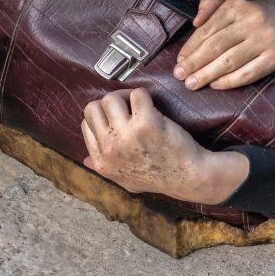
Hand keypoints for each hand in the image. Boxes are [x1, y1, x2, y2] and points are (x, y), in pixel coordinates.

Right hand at [81, 88, 247, 204]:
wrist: (189, 177)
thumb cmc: (159, 177)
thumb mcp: (125, 181)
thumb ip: (103, 169)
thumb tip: (85, 161)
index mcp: (101, 161)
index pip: (86, 125)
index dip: (101, 116)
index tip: (116, 117)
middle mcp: (109, 148)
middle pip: (93, 108)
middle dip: (109, 103)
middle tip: (126, 106)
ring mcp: (126, 134)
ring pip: (111, 98)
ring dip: (125, 95)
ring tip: (139, 103)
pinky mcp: (147, 122)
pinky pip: (137, 94)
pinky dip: (144, 94)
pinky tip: (152, 104)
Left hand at [173, 0, 274, 90]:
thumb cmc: (267, 10)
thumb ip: (215, 2)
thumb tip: (195, 21)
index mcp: (239, 3)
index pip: (208, 29)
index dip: (190, 47)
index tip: (179, 60)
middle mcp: (252, 20)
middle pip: (215, 46)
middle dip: (194, 63)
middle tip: (179, 76)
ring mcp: (266, 39)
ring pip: (229, 61)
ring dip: (207, 75)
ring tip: (192, 84)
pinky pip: (249, 73)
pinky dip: (231, 81)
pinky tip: (217, 86)